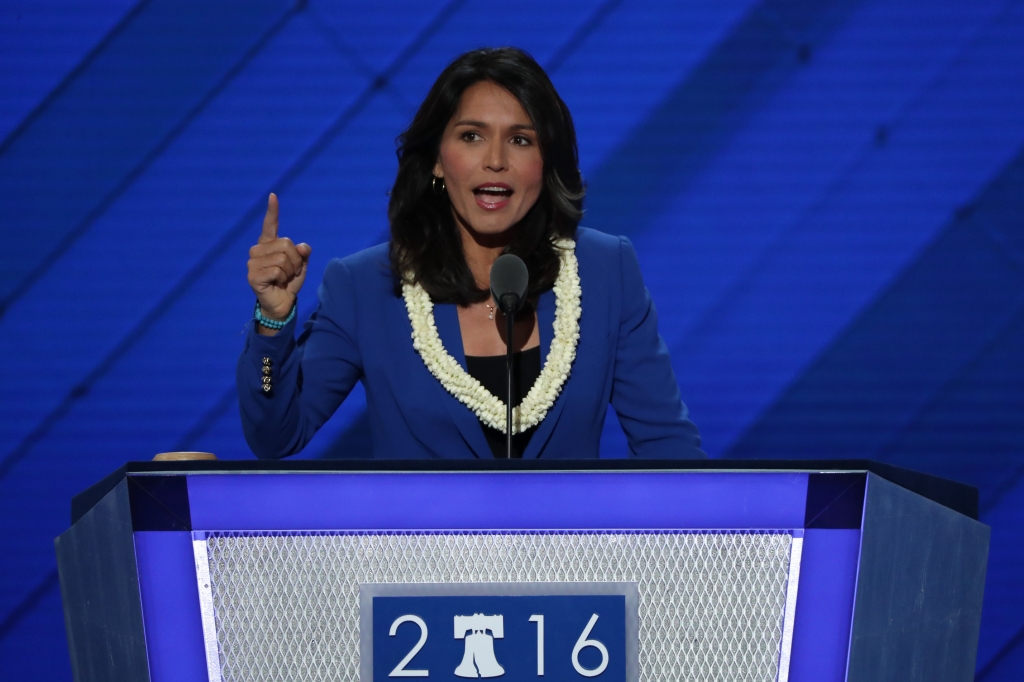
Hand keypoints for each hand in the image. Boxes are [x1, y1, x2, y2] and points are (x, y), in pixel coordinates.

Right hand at [247, 193, 311, 322]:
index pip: (270, 225)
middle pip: (286, 244)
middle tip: (290, 273)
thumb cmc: (289, 283)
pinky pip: (277, 271)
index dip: (272, 211)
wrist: (281, 304)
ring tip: (283, 279)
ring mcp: (253, 262)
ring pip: (283, 258)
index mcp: (269, 245)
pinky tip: (277, 284)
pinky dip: (283, 279)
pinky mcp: (253, 275)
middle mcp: (258, 250)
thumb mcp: (301, 266)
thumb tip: (303, 246)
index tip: (273, 196)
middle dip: (296, 261)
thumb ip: (303, 253)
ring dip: (290, 271)